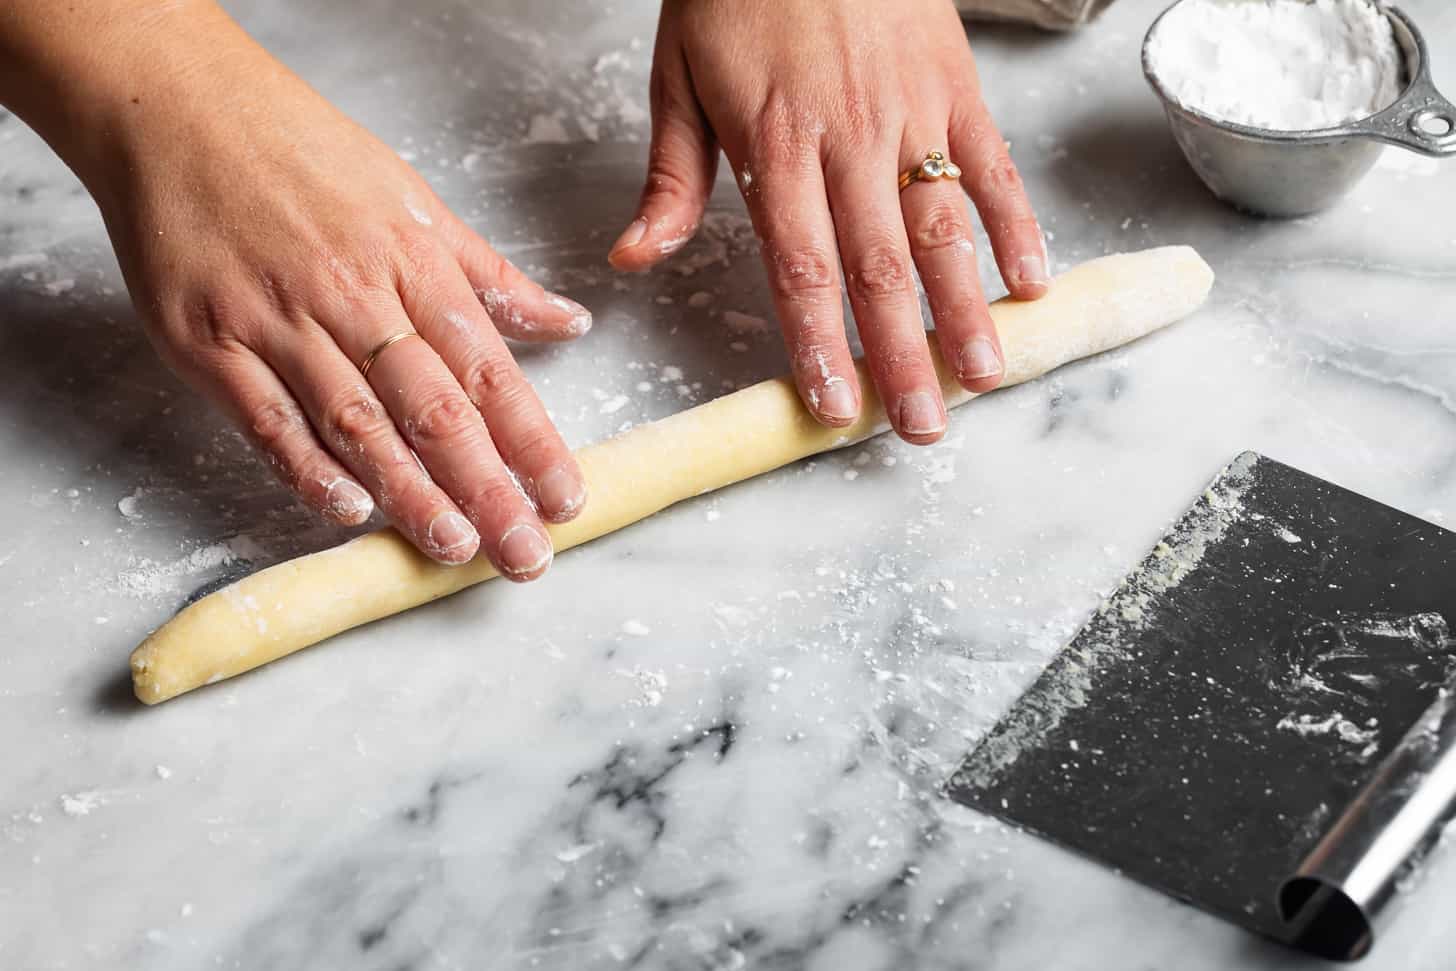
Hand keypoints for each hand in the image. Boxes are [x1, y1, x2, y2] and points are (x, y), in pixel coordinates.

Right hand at [48, 6, 590, 574]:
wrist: (176, 113)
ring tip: (453, 547)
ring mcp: (278, 323)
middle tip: (523, 555)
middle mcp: (354, 298)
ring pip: (357, 423)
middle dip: (487, 489)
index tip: (566, 499)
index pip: (490, 370)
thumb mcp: (416, 203)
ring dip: (410, 492)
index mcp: (414, 265)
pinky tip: (348, 511)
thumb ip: (492, 278)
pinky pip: (268, 421)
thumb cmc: (304, 156)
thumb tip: (571, 322)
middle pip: (434, 409)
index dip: (533, 442)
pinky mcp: (208, 343)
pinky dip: (307, 469)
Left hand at [610, 0, 1047, 443]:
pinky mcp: (956, 81)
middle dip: (903, 355)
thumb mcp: (677, 76)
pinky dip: (1015, 222)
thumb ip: (668, 177)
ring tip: (986, 376)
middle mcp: (848, 138)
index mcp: (773, 144)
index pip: (799, 266)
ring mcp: (910, 110)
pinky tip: (1031, 281)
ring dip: (966, 308)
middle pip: (878, 267)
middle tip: (922, 426)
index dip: (821, 345)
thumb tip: (635, 261)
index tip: (836, 408)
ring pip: (943, 225)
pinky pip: (993, 161)